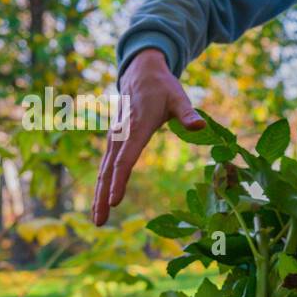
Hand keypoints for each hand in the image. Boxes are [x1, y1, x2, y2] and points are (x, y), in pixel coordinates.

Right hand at [92, 48, 204, 225]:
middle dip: (103, 197)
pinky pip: (105, 166)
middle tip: (99, 223)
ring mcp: (114, 138)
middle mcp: (120, 135)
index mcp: (136, 128)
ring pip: (104, 171)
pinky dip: (101, 185)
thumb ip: (188, 114)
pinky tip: (100, 203)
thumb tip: (200, 127)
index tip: (115, 202)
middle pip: (109, 170)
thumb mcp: (179, 98)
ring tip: (97, 221)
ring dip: (98, 195)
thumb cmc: (163, 88)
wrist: (140, 73)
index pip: (126, 159)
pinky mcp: (113, 141)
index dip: (120, 181)